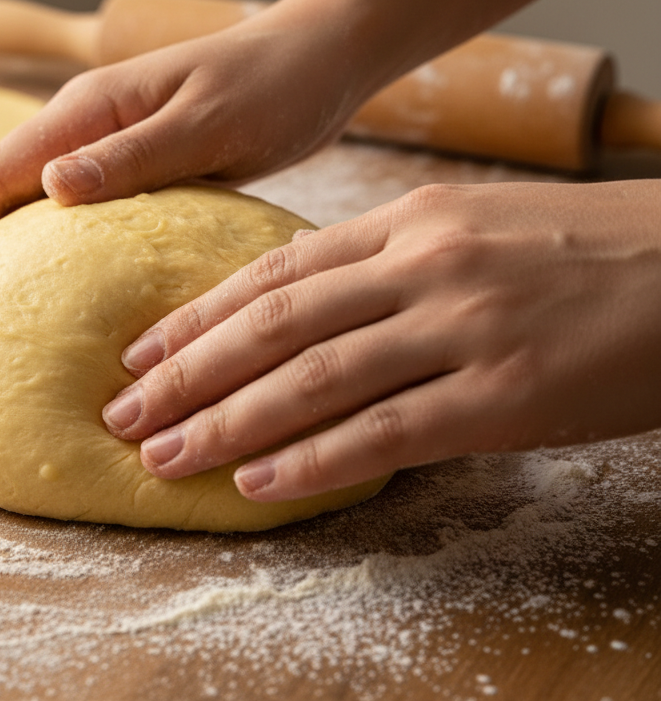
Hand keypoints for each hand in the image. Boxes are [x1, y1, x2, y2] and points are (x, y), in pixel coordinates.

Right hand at [0, 7, 376, 328]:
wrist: (318, 60)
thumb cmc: (274, 87)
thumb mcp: (208, 122)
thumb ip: (132, 155)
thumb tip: (49, 187)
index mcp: (88, 112)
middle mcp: (81, 129)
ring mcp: (101, 150)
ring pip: (17, 207)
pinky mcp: (128, 171)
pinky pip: (60, 218)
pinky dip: (25, 253)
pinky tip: (21, 288)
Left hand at [103, 180, 660, 500]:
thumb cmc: (582, 252)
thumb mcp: (474, 227)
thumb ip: (388, 260)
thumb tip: (302, 308)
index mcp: (410, 221)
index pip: (274, 273)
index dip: (196, 317)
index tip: (139, 353)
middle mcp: (423, 267)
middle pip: (273, 325)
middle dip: (185, 374)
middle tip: (123, 414)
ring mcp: (463, 329)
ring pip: (312, 380)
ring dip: (227, 423)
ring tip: (164, 456)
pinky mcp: (505, 396)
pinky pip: (384, 433)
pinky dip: (311, 461)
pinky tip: (257, 483)